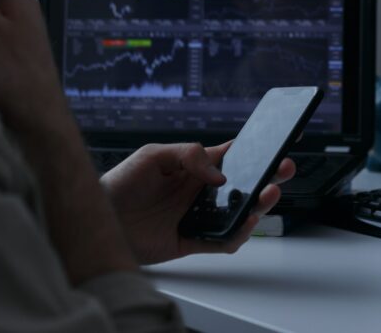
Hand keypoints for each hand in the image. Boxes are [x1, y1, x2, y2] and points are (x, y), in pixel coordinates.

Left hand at [101, 141, 295, 264]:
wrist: (97, 219)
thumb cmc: (120, 183)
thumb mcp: (152, 156)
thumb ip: (188, 156)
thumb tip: (219, 175)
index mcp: (195, 167)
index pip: (234, 156)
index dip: (258, 149)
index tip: (280, 140)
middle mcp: (201, 192)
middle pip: (245, 184)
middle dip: (269, 177)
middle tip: (284, 169)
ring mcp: (198, 216)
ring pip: (239, 212)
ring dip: (259, 205)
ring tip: (268, 194)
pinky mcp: (191, 241)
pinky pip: (222, 240)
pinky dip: (238, 234)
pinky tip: (245, 223)